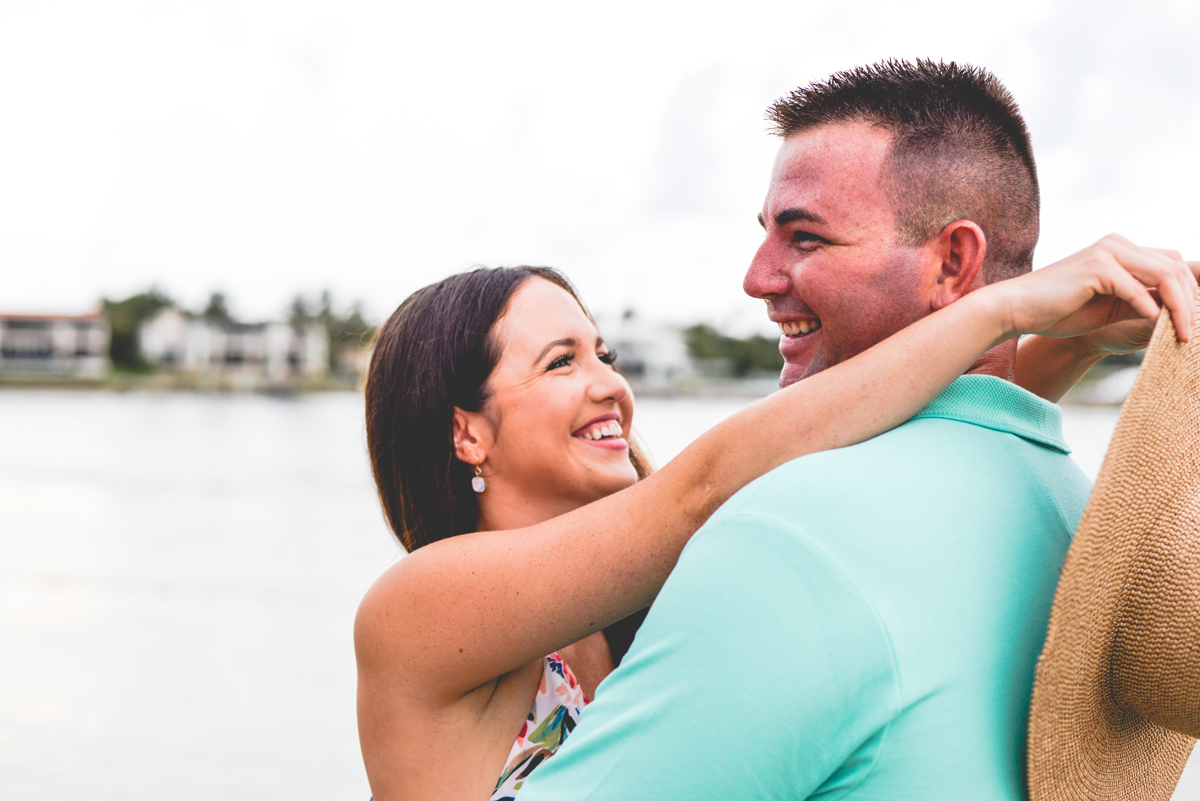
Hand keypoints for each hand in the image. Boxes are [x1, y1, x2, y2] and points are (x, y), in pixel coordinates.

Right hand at [993, 234, 1198, 343]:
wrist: (1016, 309)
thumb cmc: (1058, 311)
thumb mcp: (1111, 307)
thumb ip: (1143, 302)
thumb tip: (1178, 313)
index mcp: (1121, 249)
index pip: (1173, 263)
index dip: (1191, 291)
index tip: (1194, 323)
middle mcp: (1118, 244)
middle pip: (1176, 266)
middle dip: (1192, 300)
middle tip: (1193, 332)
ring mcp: (1108, 252)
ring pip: (1165, 275)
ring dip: (1180, 307)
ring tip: (1183, 333)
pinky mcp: (1097, 268)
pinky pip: (1137, 289)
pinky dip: (1150, 310)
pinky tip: (1155, 327)